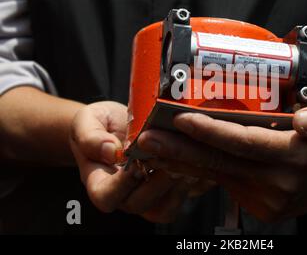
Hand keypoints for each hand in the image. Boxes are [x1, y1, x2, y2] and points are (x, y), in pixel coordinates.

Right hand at [69, 101, 193, 222]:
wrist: (118, 123)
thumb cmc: (100, 124)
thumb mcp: (86, 122)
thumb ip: (90, 137)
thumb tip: (109, 151)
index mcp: (99, 181)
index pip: (106, 197)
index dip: (122, 184)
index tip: (135, 161)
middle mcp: (123, 194)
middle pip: (139, 203)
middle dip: (157, 183)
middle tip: (170, 158)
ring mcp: (146, 196)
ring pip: (163, 207)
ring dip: (177, 185)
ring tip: (187, 160)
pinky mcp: (167, 191)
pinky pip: (181, 198)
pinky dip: (193, 184)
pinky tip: (198, 161)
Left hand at [137, 84, 306, 221]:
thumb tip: (305, 122)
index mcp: (295, 157)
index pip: (244, 143)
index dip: (211, 131)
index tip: (180, 119)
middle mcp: (278, 184)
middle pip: (221, 163)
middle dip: (180, 150)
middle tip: (146, 139)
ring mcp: (269, 200)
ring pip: (219, 176)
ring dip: (183, 163)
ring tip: (152, 150)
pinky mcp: (263, 206)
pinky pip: (226, 184)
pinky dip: (200, 173)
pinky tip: (179, 161)